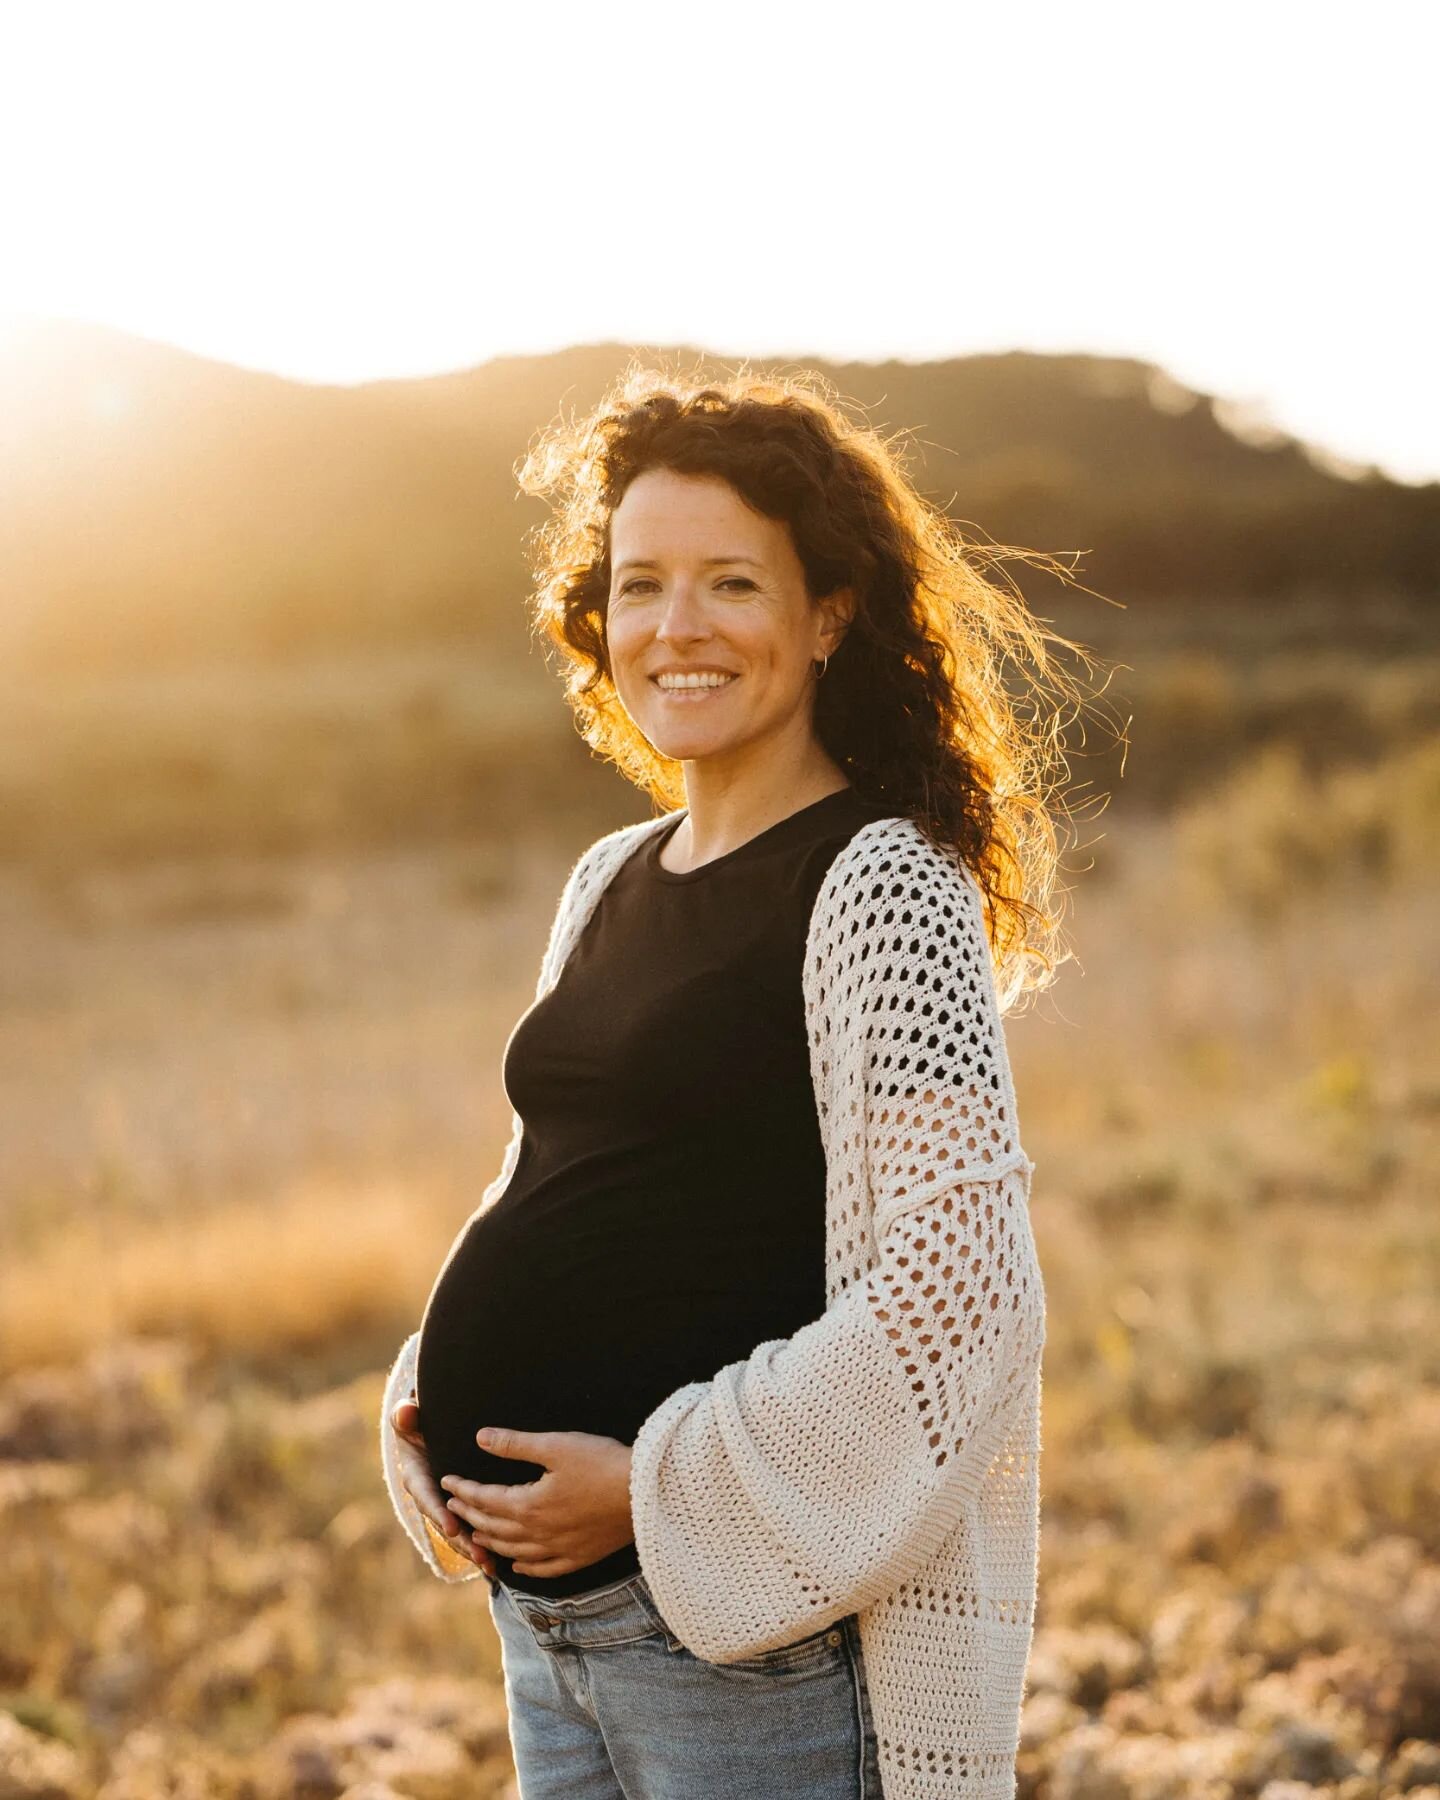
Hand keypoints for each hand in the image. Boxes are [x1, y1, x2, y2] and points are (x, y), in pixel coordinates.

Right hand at [388, 1397, 497, 1579]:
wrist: (428, 1427)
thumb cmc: (420, 1419)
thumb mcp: (410, 1415)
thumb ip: (406, 1414)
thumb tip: (405, 1413)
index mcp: (416, 1475)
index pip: (425, 1496)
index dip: (437, 1511)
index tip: (451, 1525)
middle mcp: (428, 1495)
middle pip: (444, 1521)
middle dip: (461, 1539)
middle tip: (479, 1554)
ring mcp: (443, 1504)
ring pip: (458, 1530)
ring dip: (473, 1548)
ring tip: (490, 1564)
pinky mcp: (459, 1507)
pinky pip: (470, 1527)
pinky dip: (483, 1542)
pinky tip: (498, 1560)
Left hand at [440, 1427, 634, 1578]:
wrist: (644, 1495)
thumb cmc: (601, 1463)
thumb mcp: (556, 1446)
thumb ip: (515, 1444)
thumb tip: (480, 1437)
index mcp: (528, 1505)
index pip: (485, 1499)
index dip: (463, 1490)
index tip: (447, 1481)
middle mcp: (537, 1533)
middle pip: (494, 1526)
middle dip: (470, 1514)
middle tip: (453, 1506)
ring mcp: (558, 1549)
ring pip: (514, 1551)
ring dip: (491, 1542)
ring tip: (476, 1535)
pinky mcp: (579, 1557)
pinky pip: (543, 1569)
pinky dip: (525, 1568)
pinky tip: (518, 1566)